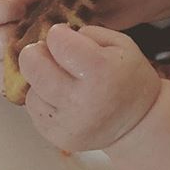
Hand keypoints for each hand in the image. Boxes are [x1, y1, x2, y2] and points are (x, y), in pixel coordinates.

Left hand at [19, 23, 162, 151]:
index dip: (59, 33)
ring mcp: (66, 121)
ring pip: (31, 87)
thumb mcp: (123, 45)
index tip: (67, 37)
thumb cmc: (130, 78)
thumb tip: (56, 36)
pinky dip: (44, 99)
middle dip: (38, 52)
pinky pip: (34, 109)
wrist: (138, 124)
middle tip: (51, 54)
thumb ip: (90, 33)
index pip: (57, 40)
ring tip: (63, 80)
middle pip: (32, 64)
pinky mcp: (56, 136)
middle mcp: (80, 98)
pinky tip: (63, 98)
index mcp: (100, 70)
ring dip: (42, 78)